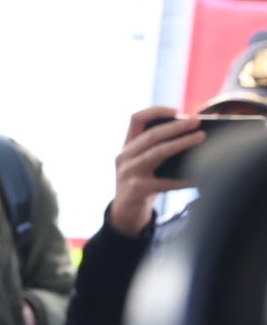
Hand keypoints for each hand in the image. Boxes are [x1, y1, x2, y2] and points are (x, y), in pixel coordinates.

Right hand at [108, 105, 200, 236]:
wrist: (125, 213)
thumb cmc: (143, 183)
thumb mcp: (145, 163)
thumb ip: (160, 148)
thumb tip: (194, 133)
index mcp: (127, 146)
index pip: (136, 119)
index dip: (155, 111)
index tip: (177, 111)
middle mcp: (124, 157)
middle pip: (151, 135)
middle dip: (176, 126)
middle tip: (197, 122)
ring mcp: (128, 173)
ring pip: (157, 152)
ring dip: (181, 143)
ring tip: (201, 138)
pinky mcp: (136, 189)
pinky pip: (164, 181)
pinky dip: (183, 179)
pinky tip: (198, 178)